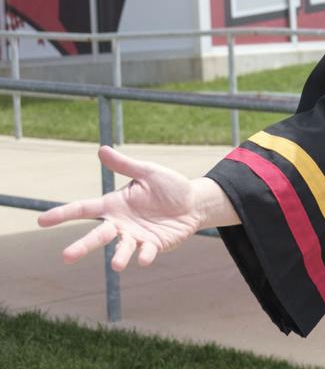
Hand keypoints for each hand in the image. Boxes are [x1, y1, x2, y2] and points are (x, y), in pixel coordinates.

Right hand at [38, 146, 208, 270]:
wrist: (194, 203)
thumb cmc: (169, 186)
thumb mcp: (148, 172)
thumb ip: (125, 165)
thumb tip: (102, 149)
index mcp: (114, 204)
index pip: (84, 209)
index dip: (63, 214)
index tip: (41, 220)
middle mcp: (120, 224)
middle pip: (98, 236)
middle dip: (82, 246)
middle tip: (66, 257)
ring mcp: (136, 237)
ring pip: (121, 249)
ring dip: (119, 256)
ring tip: (117, 264)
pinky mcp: (153, 246)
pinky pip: (146, 252)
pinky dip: (145, 256)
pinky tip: (144, 258)